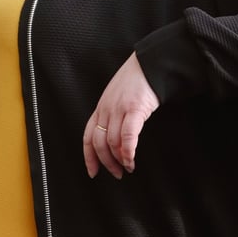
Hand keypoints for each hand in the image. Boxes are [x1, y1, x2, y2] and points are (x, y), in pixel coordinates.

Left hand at [82, 52, 159, 179]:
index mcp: (101, 106)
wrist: (150, 63)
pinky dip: (128, 151)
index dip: (89, 157)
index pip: (88, 136)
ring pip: (113, 142)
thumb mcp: (117, 95)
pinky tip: (131, 159)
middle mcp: (106, 109)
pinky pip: (127, 136)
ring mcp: (119, 109)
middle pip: (99, 143)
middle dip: (107, 162)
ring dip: (120, 160)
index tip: (93, 172)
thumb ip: (113, 112)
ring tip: (129, 166)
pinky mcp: (134, 109)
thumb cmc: (137, 78)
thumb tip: (115, 135)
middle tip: (117, 173)